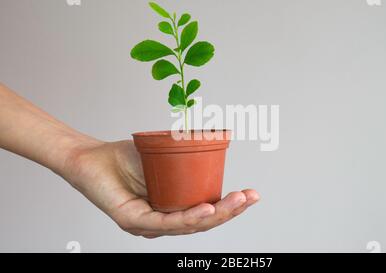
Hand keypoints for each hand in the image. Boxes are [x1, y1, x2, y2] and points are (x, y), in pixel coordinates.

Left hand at [63, 140, 259, 238]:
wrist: (90, 156)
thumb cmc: (125, 159)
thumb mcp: (165, 159)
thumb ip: (188, 162)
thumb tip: (217, 144)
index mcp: (171, 211)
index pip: (205, 215)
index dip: (230, 207)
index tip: (251, 194)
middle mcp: (161, 223)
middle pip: (202, 223)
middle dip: (230, 211)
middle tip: (250, 197)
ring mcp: (147, 226)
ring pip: (188, 225)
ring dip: (216, 214)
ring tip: (236, 201)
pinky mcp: (132, 221)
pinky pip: (164, 222)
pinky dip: (188, 216)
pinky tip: (206, 208)